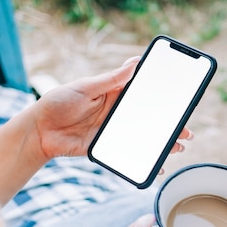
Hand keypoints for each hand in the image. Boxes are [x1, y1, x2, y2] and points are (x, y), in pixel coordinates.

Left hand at [32, 59, 193, 158]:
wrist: (39, 131)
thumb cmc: (58, 102)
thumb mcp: (85, 87)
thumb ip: (111, 79)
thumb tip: (134, 62)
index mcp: (114, 92)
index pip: (144, 92)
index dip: (163, 95)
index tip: (182, 100)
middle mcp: (117, 111)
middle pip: (150, 117)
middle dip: (170, 124)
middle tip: (187, 130)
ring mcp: (113, 130)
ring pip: (144, 136)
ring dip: (162, 141)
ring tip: (178, 146)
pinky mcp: (107, 146)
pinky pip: (130, 153)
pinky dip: (144, 159)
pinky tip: (157, 164)